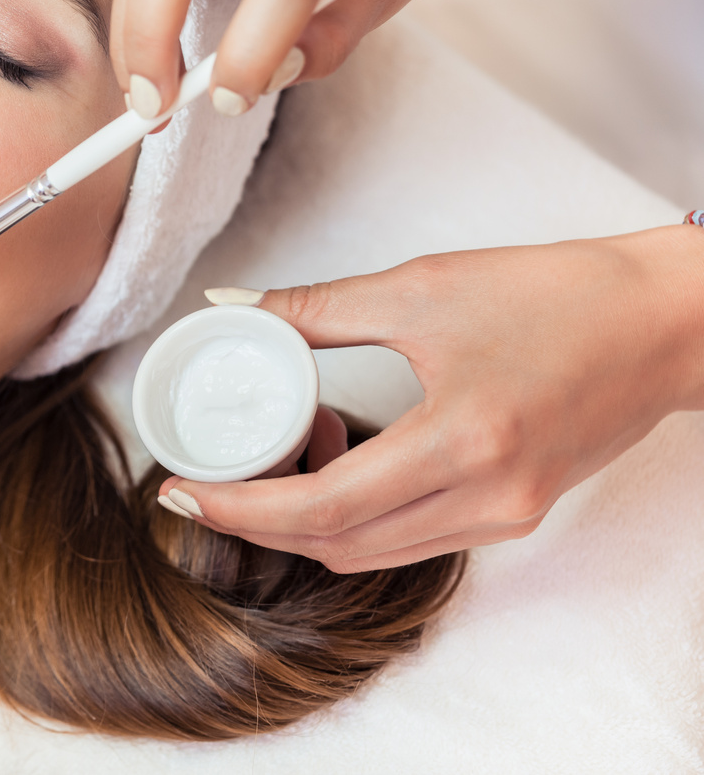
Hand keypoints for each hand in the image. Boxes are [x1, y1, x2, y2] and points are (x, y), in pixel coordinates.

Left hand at [158, 227, 703, 570]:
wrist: (664, 321)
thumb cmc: (559, 295)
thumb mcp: (423, 288)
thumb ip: (316, 309)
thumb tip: (234, 307)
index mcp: (462, 443)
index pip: (321, 507)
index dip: (241, 509)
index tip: (183, 493)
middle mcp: (487, 499)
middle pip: (339, 544)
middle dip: (259, 524)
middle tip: (203, 489)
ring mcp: (507, 515)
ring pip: (374, 550)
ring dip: (307, 522)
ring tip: (269, 463)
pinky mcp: (518, 512)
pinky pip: (414, 537)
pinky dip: (360, 514)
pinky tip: (338, 457)